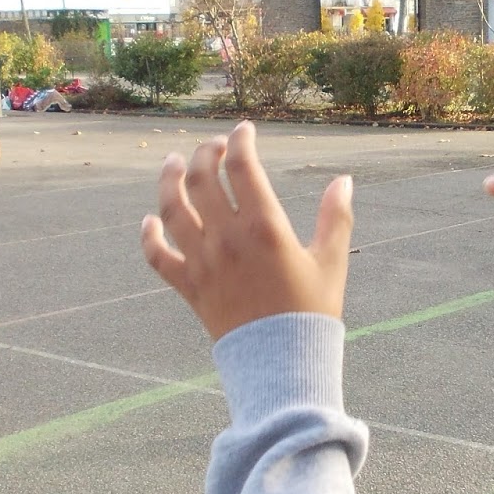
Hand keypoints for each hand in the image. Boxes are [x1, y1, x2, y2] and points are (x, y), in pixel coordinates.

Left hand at [141, 121, 353, 340]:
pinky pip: (158, 257)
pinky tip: (150, 222)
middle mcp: (227, 239)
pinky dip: (149, 236)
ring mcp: (203, 262)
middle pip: (202, 179)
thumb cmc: (312, 312)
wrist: (283, 362)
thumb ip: (336, 217)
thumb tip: (343, 180)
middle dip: (206, 153)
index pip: (242, 167)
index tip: (245, 131)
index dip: (241, 141)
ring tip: (171, 164)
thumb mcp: (331, 261)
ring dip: (169, 180)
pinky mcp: (189, 287)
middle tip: (214, 147)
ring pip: (172, 209)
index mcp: (264, 227)